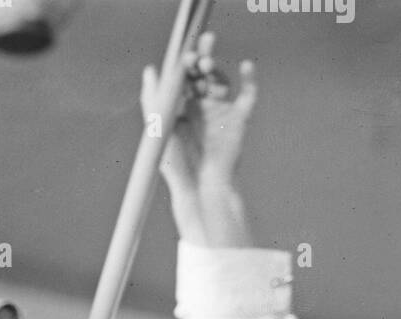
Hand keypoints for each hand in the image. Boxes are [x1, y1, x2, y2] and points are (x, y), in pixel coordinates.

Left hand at [140, 32, 255, 246]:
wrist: (199, 188)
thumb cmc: (175, 164)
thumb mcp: (159, 129)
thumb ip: (153, 98)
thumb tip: (150, 70)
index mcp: (181, 106)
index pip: (184, 76)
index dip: (185, 62)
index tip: (185, 54)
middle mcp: (201, 106)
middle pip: (203, 74)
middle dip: (202, 58)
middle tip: (200, 49)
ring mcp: (220, 112)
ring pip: (221, 81)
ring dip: (216, 69)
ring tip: (207, 65)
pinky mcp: (239, 120)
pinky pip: (247, 95)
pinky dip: (250, 78)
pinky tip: (245, 65)